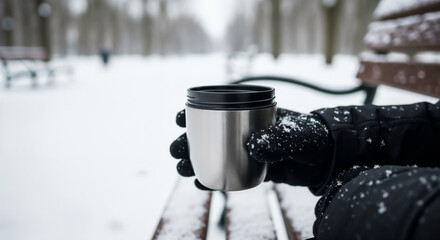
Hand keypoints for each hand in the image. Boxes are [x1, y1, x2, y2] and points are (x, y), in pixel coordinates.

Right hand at [170, 108, 331, 188]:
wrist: (328, 158)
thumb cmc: (314, 136)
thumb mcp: (298, 134)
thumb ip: (278, 138)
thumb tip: (252, 145)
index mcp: (252, 112)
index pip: (218, 107)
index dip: (196, 111)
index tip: (180, 117)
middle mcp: (245, 129)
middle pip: (209, 132)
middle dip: (188, 140)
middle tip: (175, 149)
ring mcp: (247, 149)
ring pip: (214, 153)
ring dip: (195, 159)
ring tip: (182, 168)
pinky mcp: (253, 167)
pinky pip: (228, 172)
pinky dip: (214, 178)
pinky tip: (201, 183)